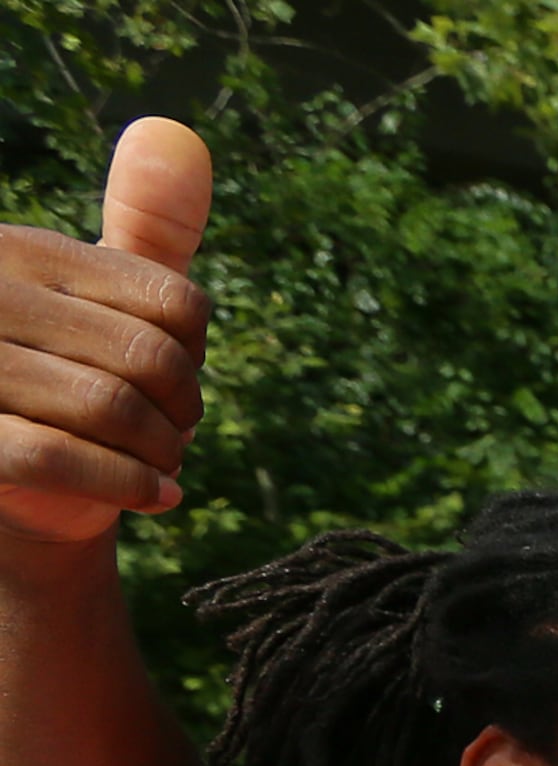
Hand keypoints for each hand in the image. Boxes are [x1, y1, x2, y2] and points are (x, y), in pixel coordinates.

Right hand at [0, 119, 211, 546]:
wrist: (12, 478)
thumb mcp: (104, 294)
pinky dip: (128, 486)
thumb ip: (146, 225)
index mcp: (20, 250)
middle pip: (148, 358)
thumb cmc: (62, 372)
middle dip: (181, 413)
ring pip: (110, 408)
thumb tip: (176, 132)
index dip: (195, 356)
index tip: (175, 379)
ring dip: (158, 454)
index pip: (173, 302)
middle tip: (171, 436)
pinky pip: (60, 457)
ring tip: (157, 465)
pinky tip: (158, 498)